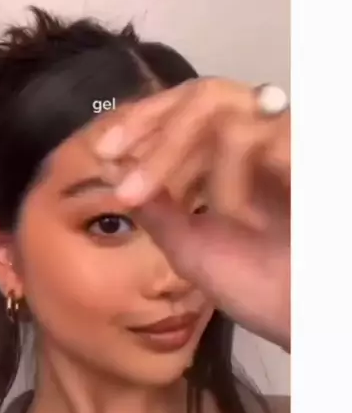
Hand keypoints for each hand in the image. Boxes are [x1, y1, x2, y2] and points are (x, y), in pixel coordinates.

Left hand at [91, 78, 289, 348]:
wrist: (301, 316)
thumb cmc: (256, 286)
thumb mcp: (189, 245)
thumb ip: (156, 205)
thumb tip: (116, 168)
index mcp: (232, 152)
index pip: (185, 106)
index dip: (144, 120)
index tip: (105, 152)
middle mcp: (261, 135)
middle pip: (202, 96)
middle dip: (157, 137)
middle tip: (129, 187)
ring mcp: (286, 140)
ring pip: (223, 111)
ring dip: (195, 165)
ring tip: (199, 215)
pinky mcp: (308, 153)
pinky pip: (258, 137)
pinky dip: (234, 180)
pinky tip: (236, 216)